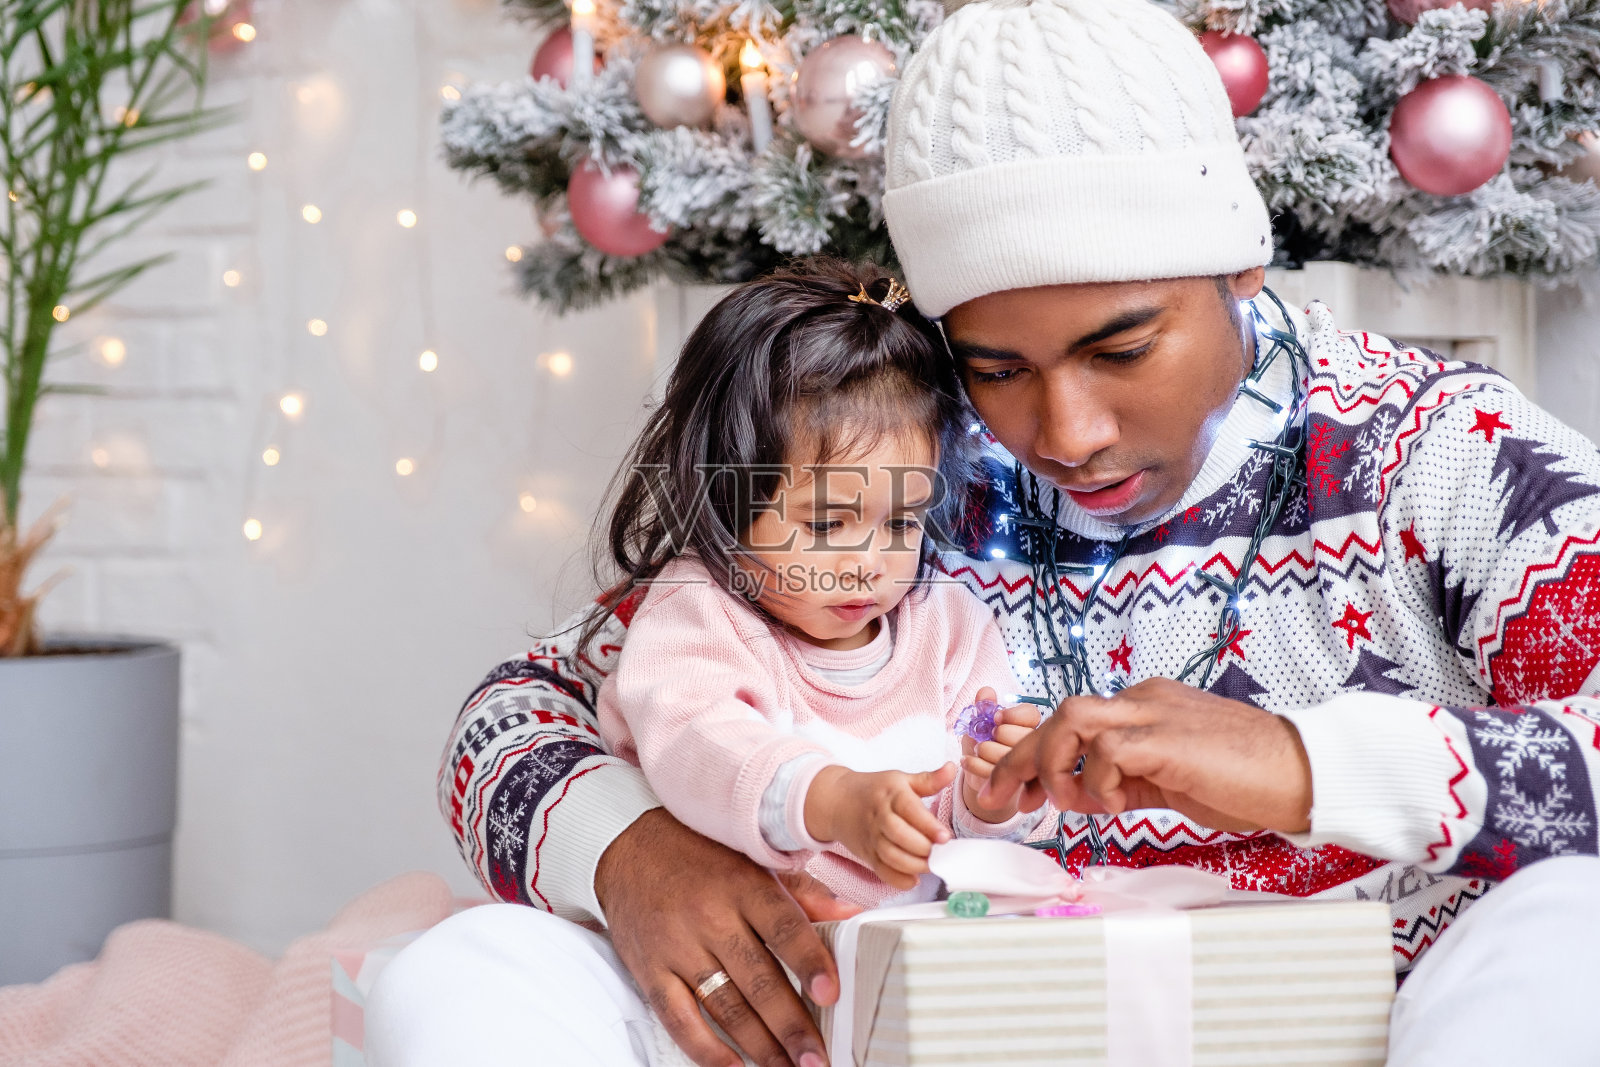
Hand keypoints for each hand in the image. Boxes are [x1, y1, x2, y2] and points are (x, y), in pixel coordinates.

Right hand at [597, 807, 859, 1066]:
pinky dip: (705, 1049)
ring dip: (760, 1044)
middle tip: (816, 1057)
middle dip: (791, 1025)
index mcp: (743, 885)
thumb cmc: (700, 853)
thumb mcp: (753, 858)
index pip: (783, 928)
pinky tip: (732, 1066)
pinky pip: (679, 1017)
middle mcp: (710, 918)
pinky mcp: (651, 970)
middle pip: (758, 979)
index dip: (809, 962)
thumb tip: (851, 915)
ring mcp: (678, 947)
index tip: (830, 994)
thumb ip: (802, 892)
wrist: (627, 847)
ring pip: (725, 1005)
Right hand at [804, 763, 955, 890]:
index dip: (928, 825)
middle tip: (941, 852)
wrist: (836, 801)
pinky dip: (897, 880)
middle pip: (899, 835)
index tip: (945, 836)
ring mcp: (871, 837)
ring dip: (913, 865)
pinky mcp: (867, 854)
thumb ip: (928, 779)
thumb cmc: (874, 790)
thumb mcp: (900, 779)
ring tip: (931, 865)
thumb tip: (952, 768)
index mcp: (891, 795)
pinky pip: (881, 871)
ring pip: (890, 855)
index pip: (909, 810)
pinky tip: (913, 879)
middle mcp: (879, 816)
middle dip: (922, 847)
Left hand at [959, 686, 1041, 822]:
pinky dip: (975, 765)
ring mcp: (1029, 768)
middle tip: (983, 737)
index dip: (1012, 716)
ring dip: (984, 750)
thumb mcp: (980, 722)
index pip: (1031, 715)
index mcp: (1030, 725)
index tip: (996, 719)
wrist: (983, 780)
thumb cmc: (984, 745)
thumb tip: (985, 692)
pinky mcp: (1017, 787)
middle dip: (996, 735)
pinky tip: (967, 761)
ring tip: (976, 749)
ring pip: (1008, 755)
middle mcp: (1035, 745)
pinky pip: (996, 774)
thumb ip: (984, 706)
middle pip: (1020, 735)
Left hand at [979, 677, 1312, 835]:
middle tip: (1001, 798)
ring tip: (1066, 801)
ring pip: (1072, 717)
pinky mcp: (1165, 737)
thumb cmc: (1246, 780)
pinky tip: (1114, 805)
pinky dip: (1097, 782)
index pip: (1073, 719)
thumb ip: (1130, 778)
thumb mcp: (1172, 780)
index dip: (1036, 753)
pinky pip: (1106, 751)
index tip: (1018, 791)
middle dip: (1021, 757)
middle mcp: (1144, 699)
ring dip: (1054, 763)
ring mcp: (1154, 713)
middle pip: (1060, 714)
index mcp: (1146, 705)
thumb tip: (1089, 794)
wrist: (1303, 774)